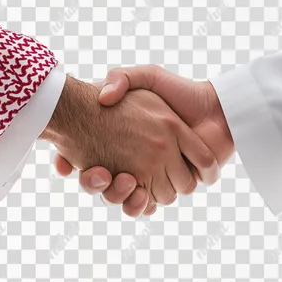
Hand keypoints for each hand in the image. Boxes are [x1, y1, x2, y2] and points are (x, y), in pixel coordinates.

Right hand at [41, 75, 218, 216]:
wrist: (214, 109)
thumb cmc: (180, 91)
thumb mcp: (147, 76)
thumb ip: (121, 78)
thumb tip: (100, 97)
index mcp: (125, 141)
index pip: (91, 159)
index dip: (76, 163)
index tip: (67, 164)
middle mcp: (135, 162)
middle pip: (103, 185)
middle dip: (95, 185)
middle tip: (99, 173)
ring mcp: (153, 176)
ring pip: (123, 198)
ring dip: (118, 196)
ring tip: (124, 180)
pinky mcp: (170, 187)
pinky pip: (148, 205)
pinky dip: (140, 205)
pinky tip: (139, 192)